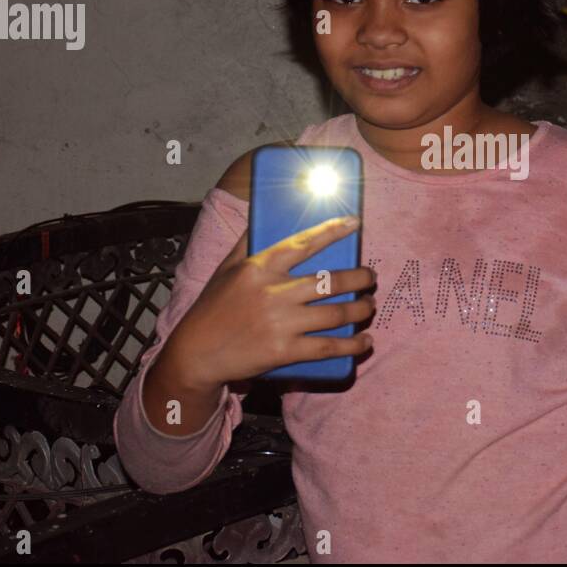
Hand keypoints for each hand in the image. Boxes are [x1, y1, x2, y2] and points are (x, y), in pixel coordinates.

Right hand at [162, 216, 375, 389]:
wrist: (196, 353)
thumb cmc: (212, 307)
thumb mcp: (226, 268)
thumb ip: (247, 241)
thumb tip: (261, 213)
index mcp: (260, 267)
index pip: (304, 243)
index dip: (332, 231)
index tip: (354, 223)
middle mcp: (273, 292)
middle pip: (331, 281)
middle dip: (360, 278)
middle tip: (370, 277)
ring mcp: (280, 323)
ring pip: (335, 313)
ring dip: (361, 309)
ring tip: (369, 305)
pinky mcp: (284, 351)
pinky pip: (328, 347)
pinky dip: (352, 345)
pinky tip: (364, 341)